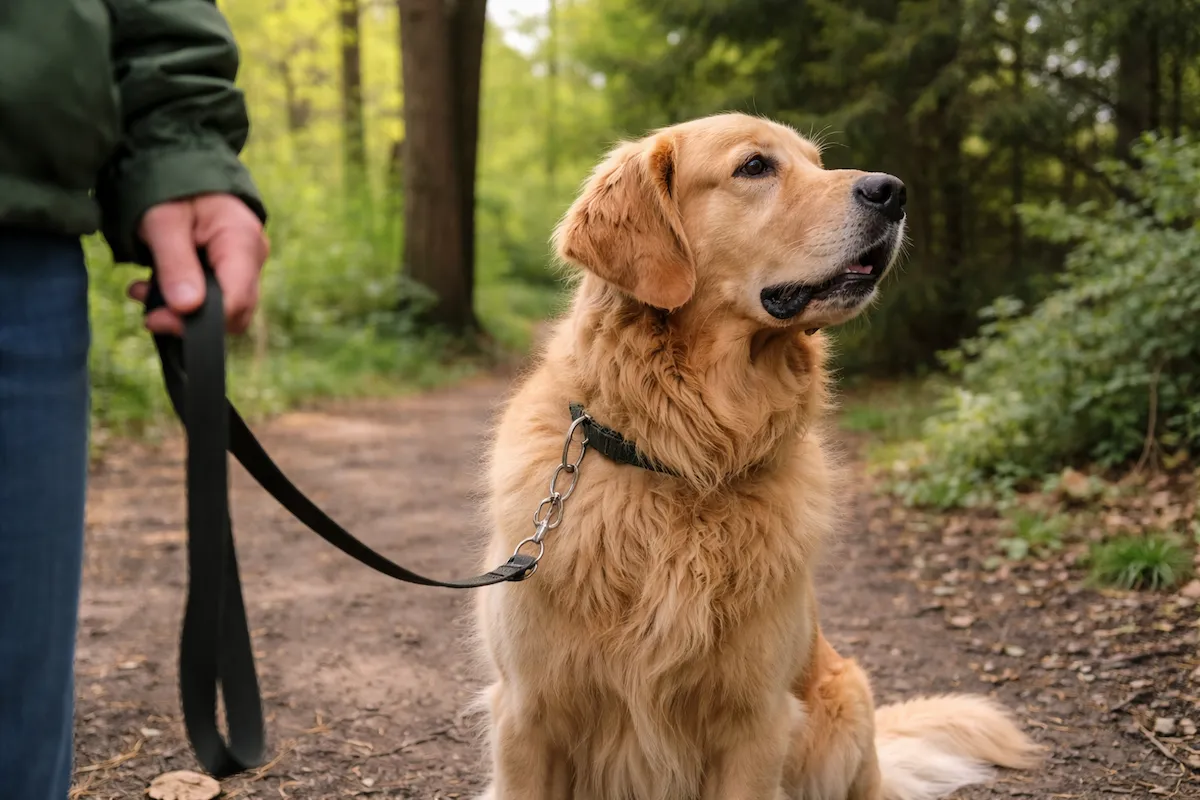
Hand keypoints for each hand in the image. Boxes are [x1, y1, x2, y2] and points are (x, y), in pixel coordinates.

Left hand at [128, 193, 268, 334]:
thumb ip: (175, 265)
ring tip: (143, 291)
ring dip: (182, 309)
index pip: (236, 301)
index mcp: (241, 241)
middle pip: (235, 311)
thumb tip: (187, 309)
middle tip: (147, 309)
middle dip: (190, 318)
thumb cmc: (170, 186)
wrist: (178, 161)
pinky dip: (185, 298)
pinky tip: (155, 287)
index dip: (201, 322)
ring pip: (224, 307)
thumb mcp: (163, 222)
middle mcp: (253, 255)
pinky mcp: (233, 266)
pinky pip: (217, 295)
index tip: (158, 319)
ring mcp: (246, 262)